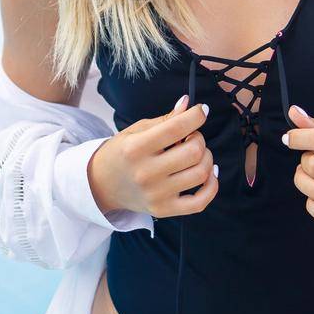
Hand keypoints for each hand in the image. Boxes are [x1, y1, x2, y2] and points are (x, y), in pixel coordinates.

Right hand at [88, 96, 217, 218]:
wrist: (101, 185)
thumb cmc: (121, 153)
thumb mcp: (136, 130)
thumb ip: (165, 119)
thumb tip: (188, 103)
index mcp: (136, 148)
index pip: (176, 127)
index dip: (196, 115)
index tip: (201, 111)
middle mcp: (145, 173)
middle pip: (193, 151)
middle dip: (199, 138)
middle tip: (191, 137)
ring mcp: (156, 194)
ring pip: (201, 173)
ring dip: (206, 158)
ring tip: (195, 154)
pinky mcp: (164, 210)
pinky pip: (200, 202)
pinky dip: (212, 186)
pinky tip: (208, 174)